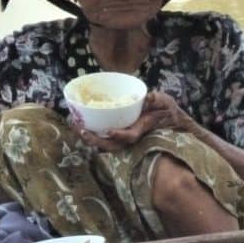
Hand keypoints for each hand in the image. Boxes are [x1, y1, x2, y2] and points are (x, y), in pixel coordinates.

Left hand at [74, 91, 199, 151]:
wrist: (168, 120)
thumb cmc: (166, 111)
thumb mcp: (165, 102)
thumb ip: (158, 100)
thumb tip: (149, 98)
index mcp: (142, 129)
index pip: (131, 136)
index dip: (121, 135)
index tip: (110, 131)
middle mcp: (130, 136)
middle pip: (111, 145)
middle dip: (95, 139)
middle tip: (81, 130)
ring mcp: (123, 137)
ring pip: (104, 143)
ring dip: (88, 136)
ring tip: (75, 126)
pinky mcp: (117, 132)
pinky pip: (102, 136)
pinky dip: (90, 131)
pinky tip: (79, 123)